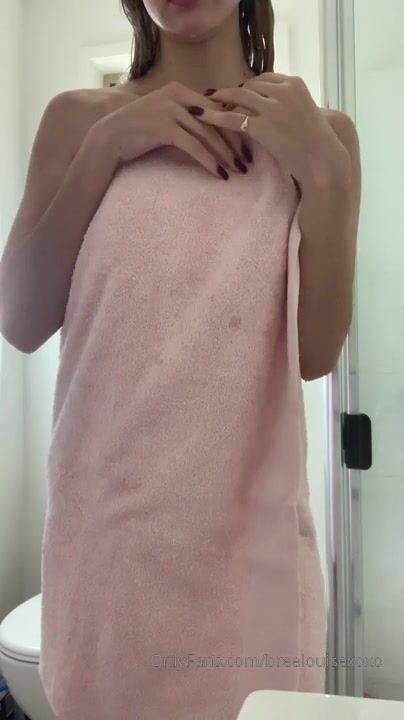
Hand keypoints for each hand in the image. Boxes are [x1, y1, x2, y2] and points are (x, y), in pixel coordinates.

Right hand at [92, 81, 248, 179]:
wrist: (110, 137)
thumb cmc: (139, 130)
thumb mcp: (166, 116)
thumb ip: (187, 116)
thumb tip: (213, 128)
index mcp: (181, 90)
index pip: (216, 107)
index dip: (234, 126)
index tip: (246, 144)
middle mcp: (178, 95)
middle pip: (216, 120)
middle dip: (235, 142)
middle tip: (247, 160)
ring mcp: (171, 110)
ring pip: (208, 134)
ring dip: (225, 155)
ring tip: (237, 170)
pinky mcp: (165, 128)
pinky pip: (195, 147)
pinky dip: (209, 162)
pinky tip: (219, 174)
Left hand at [195, 73, 348, 183]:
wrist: (322, 159)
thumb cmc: (317, 142)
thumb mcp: (305, 113)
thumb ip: (289, 104)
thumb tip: (272, 108)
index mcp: (294, 83)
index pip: (264, 78)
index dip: (248, 86)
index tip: (237, 92)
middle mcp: (282, 90)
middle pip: (248, 85)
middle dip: (232, 92)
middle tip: (216, 97)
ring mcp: (271, 107)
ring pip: (237, 96)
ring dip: (220, 99)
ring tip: (205, 102)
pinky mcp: (261, 126)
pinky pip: (232, 117)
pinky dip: (213, 115)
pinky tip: (201, 115)